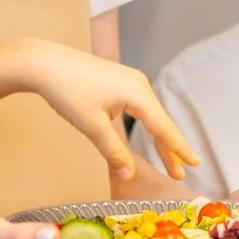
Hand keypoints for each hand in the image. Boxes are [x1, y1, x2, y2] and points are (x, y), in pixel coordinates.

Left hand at [15, 39, 197, 181]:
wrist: (44, 63)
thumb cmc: (68, 92)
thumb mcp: (92, 127)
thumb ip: (113, 152)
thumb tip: (128, 176)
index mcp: (138, 94)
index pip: (164, 128)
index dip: (179, 149)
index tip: (194, 164)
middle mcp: (139, 84)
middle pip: (160, 121)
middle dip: (169, 149)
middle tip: (179, 174)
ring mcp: (129, 80)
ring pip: (150, 114)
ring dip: (158, 137)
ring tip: (167, 160)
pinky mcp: (119, 79)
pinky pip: (140, 106)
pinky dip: (147, 124)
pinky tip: (149, 133)